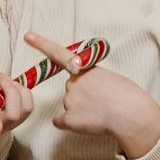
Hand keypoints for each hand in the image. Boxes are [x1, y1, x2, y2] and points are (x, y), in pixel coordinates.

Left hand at [23, 32, 159, 154]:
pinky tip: (89, 123)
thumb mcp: (109, 77)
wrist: (132, 115)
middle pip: (71, 89)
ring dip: (81, 110)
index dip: (41, 43)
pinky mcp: (69, 118)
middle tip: (102, 101)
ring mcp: (70, 100)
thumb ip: (92, 79)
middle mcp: (73, 82)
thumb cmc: (127, 96)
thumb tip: (86, 90)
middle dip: (82, 95)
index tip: (27, 35)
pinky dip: (72, 124)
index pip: (59, 53)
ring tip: (101, 112)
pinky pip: (61, 122)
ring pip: (69, 106)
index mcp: (84, 68)